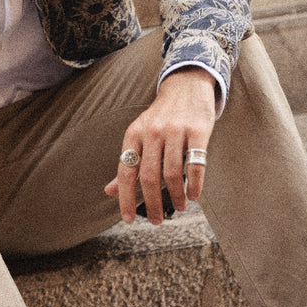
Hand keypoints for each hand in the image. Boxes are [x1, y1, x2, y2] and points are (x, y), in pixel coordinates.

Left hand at [104, 67, 215, 224]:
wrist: (186, 86)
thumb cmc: (160, 117)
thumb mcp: (138, 134)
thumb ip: (127, 162)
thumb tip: (108, 191)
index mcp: (134, 134)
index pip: (126, 172)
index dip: (125, 198)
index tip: (129, 220)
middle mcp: (152, 132)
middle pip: (149, 177)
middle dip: (152, 204)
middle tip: (157, 220)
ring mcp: (175, 131)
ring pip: (172, 173)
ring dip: (175, 197)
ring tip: (178, 207)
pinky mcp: (197, 130)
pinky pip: (195, 165)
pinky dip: (194, 185)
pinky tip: (193, 195)